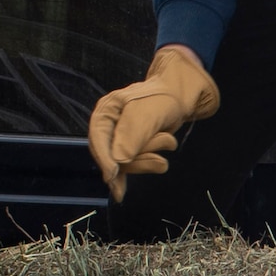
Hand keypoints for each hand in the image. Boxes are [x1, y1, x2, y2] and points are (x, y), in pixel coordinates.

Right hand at [86, 43, 219, 197]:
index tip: (113, 174)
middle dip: (140, 155)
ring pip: (127, 164)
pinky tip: (144, 175)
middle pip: (112, 157)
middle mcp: (108, 128)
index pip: (98, 138)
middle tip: (167, 141)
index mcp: (105, 112)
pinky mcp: (128, 151)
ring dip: (152, 156)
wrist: (177, 100)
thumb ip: (132, 134)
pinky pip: (131, 168)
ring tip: (168, 139)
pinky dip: (148, 167)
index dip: (104, 158)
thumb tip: (118, 160)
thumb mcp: (147, 113)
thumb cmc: (161, 100)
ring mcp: (118, 141)